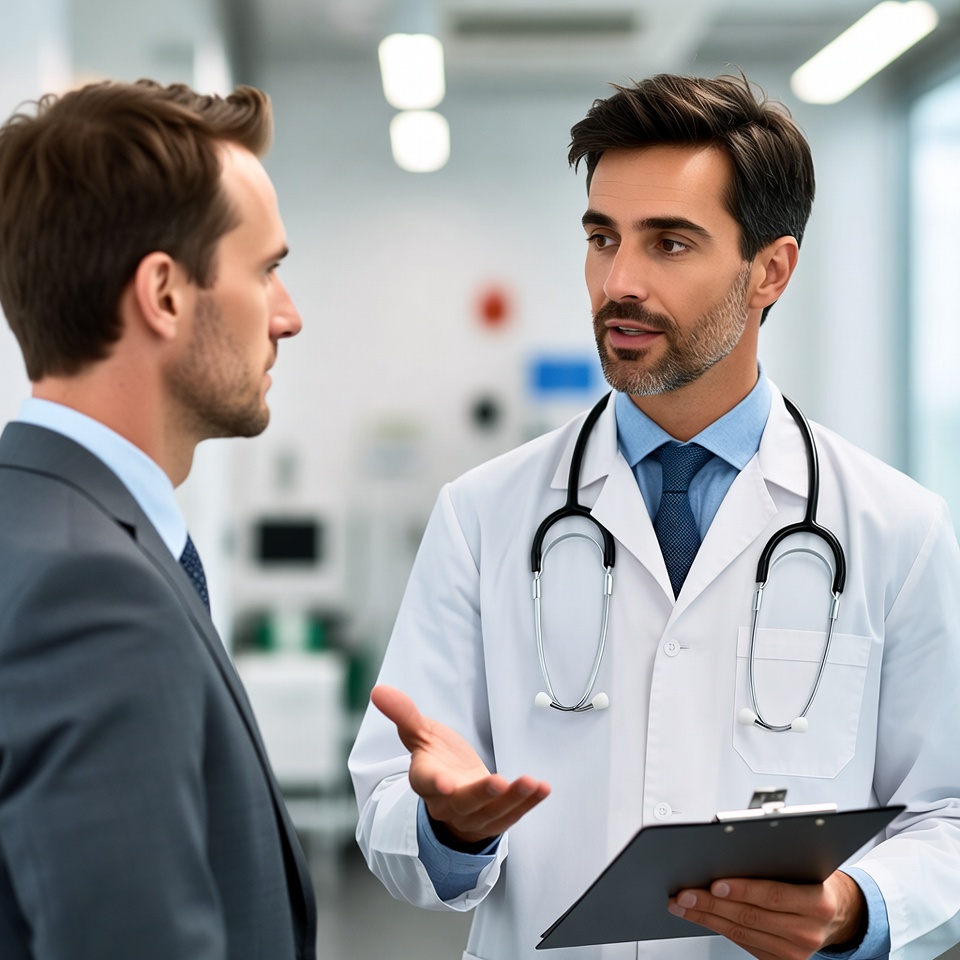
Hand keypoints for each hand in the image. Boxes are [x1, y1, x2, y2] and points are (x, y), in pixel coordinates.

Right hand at [370, 685, 550, 844]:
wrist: (451, 792)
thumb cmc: (435, 759)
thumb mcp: (420, 734)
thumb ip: (403, 714)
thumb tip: (377, 690)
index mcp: (426, 780)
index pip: (426, 783)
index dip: (435, 783)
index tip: (445, 783)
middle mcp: (447, 803)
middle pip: (463, 803)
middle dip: (481, 795)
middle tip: (498, 783)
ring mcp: (472, 816)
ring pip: (491, 812)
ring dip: (512, 799)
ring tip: (531, 783)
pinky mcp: (494, 821)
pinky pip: (512, 815)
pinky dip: (528, 804)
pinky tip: (543, 788)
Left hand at [667, 870, 865, 959]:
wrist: (841, 914)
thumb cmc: (818, 881)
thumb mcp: (807, 864)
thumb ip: (776, 860)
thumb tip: (731, 850)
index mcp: (818, 903)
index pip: (773, 895)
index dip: (742, 890)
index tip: (715, 883)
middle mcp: (808, 931)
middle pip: (750, 917)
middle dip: (712, 905)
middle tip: (685, 893)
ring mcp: (795, 952)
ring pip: (741, 933)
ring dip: (707, 918)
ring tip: (683, 904)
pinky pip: (744, 943)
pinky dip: (718, 928)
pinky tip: (701, 916)